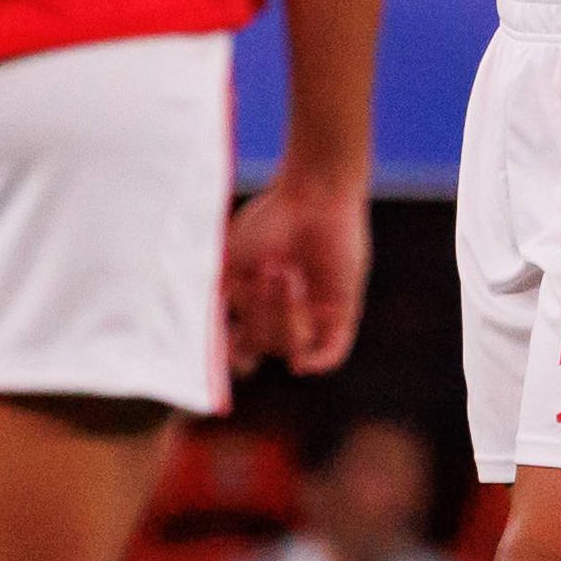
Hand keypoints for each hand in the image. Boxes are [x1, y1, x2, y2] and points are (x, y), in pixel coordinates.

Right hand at [224, 161, 370, 374]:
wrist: (315, 196)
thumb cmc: (268, 223)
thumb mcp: (228, 263)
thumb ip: (218, 304)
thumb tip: (216, 346)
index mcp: (256, 304)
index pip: (244, 348)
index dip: (235, 356)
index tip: (230, 343)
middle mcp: (285, 314)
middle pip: (263, 346)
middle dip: (259, 313)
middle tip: (267, 271)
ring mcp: (315, 315)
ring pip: (291, 347)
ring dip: (282, 316)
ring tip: (286, 274)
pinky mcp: (343, 311)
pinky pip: (333, 353)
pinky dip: (317, 362)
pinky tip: (302, 363)